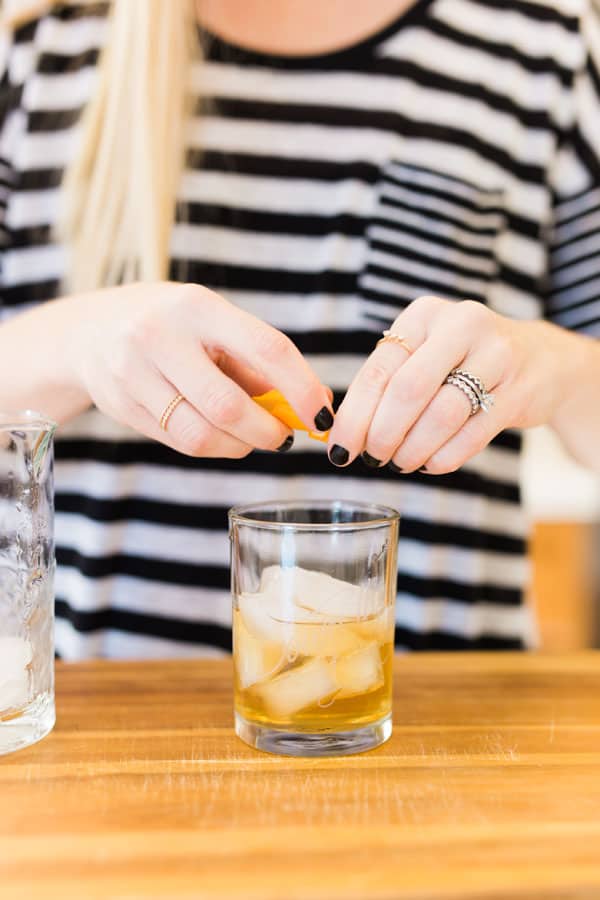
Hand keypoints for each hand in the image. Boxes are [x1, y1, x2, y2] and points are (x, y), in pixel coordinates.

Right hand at [64, 282, 333, 456]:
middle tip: (283, 437)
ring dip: (239, 446)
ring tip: (250, 438)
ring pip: (201, 434)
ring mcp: (133, 372)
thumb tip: (315, 405)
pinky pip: (179, 443)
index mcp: (199, 307)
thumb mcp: (215, 325)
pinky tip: (219, 435)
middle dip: (267, 432)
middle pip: (228, 405)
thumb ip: (259, 364)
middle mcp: (160, 335)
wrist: (92, 330)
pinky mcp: (120, 405)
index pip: (266, 348)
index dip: (302, 388)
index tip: (323, 415)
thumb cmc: (175, 328)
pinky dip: (212, 447)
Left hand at [327, 295, 575, 473]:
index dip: (355, 416)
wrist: (540, 360)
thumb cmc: (463, 362)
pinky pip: (472, 434)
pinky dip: (444, 457)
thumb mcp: (424, 355)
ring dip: (413, 449)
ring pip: (441, 415)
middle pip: (408, 390)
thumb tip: (343, 434)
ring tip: (400, 463)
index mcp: (424, 315)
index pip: (379, 370)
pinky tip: (430, 464)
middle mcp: (461, 325)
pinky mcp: (520, 390)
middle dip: (383, 434)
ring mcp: (496, 355)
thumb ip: (387, 384)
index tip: (339, 450)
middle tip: (372, 459)